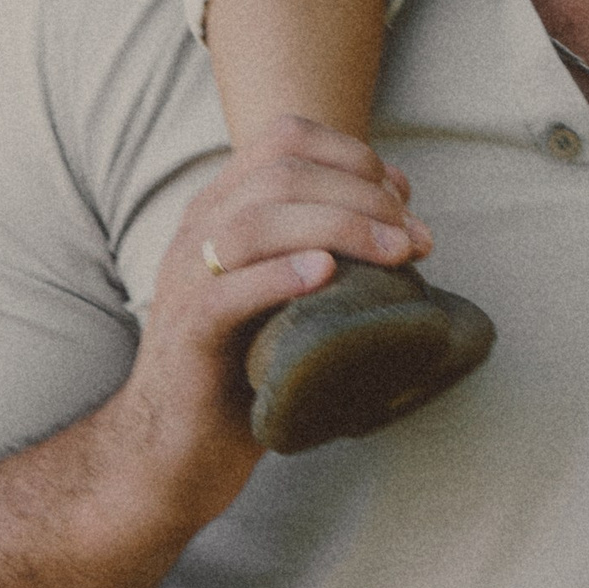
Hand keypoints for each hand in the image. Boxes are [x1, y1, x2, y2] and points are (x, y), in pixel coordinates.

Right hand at [110, 121, 434, 525]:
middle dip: (362, 194)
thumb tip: (402, 217)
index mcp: (222, 208)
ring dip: (339, 226)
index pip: (284, 138)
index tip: (403, 196)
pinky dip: (280, 275)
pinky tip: (325, 276)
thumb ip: (325, 246)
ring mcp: (187, 280)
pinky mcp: (188, 335)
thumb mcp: (286, 290)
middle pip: (281, 173)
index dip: (352, 154)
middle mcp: (199, 230)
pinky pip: (227, 292)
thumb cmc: (244, 365)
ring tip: (394, 254)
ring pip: (255, 222)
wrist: (173, 448)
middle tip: (415, 237)